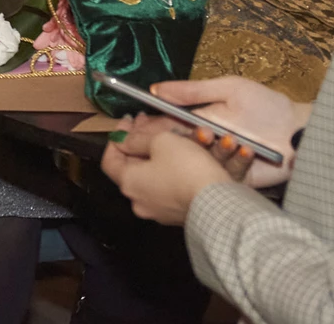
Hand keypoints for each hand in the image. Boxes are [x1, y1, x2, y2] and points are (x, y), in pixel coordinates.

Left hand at [101, 120, 234, 224]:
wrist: (223, 205)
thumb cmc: (187, 170)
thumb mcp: (161, 141)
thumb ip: (138, 139)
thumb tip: (124, 141)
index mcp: (129, 184)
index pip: (110, 159)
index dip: (118, 136)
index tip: (130, 120)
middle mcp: (141, 200)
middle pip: (137, 164)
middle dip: (145, 140)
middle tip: (152, 122)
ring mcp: (162, 210)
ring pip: (161, 172)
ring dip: (169, 151)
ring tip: (181, 133)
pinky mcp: (183, 213)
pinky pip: (179, 184)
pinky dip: (184, 166)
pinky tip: (197, 151)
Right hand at [138, 77, 309, 187]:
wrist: (302, 133)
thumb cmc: (266, 106)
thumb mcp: (228, 88)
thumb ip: (192, 91)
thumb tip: (154, 89)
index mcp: (195, 120)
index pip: (161, 125)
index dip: (147, 127)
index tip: (137, 124)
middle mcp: (200, 143)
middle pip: (172, 146)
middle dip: (172, 141)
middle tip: (189, 133)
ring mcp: (214, 163)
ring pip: (193, 161)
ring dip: (206, 149)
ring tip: (224, 136)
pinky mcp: (230, 179)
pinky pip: (218, 175)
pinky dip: (232, 161)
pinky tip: (243, 149)